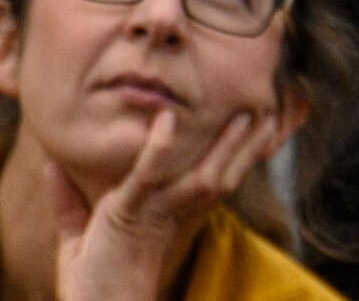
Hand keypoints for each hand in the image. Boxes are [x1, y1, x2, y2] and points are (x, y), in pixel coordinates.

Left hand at [50, 109, 280, 300]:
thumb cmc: (88, 284)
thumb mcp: (76, 236)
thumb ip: (68, 201)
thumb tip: (50, 167)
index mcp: (165, 215)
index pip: (209, 180)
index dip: (235, 156)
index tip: (254, 129)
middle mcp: (170, 212)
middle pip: (220, 175)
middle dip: (246, 146)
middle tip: (269, 113)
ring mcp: (154, 211)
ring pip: (204, 174)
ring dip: (228, 143)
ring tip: (247, 113)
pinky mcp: (129, 211)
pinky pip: (148, 175)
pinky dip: (158, 148)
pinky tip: (168, 120)